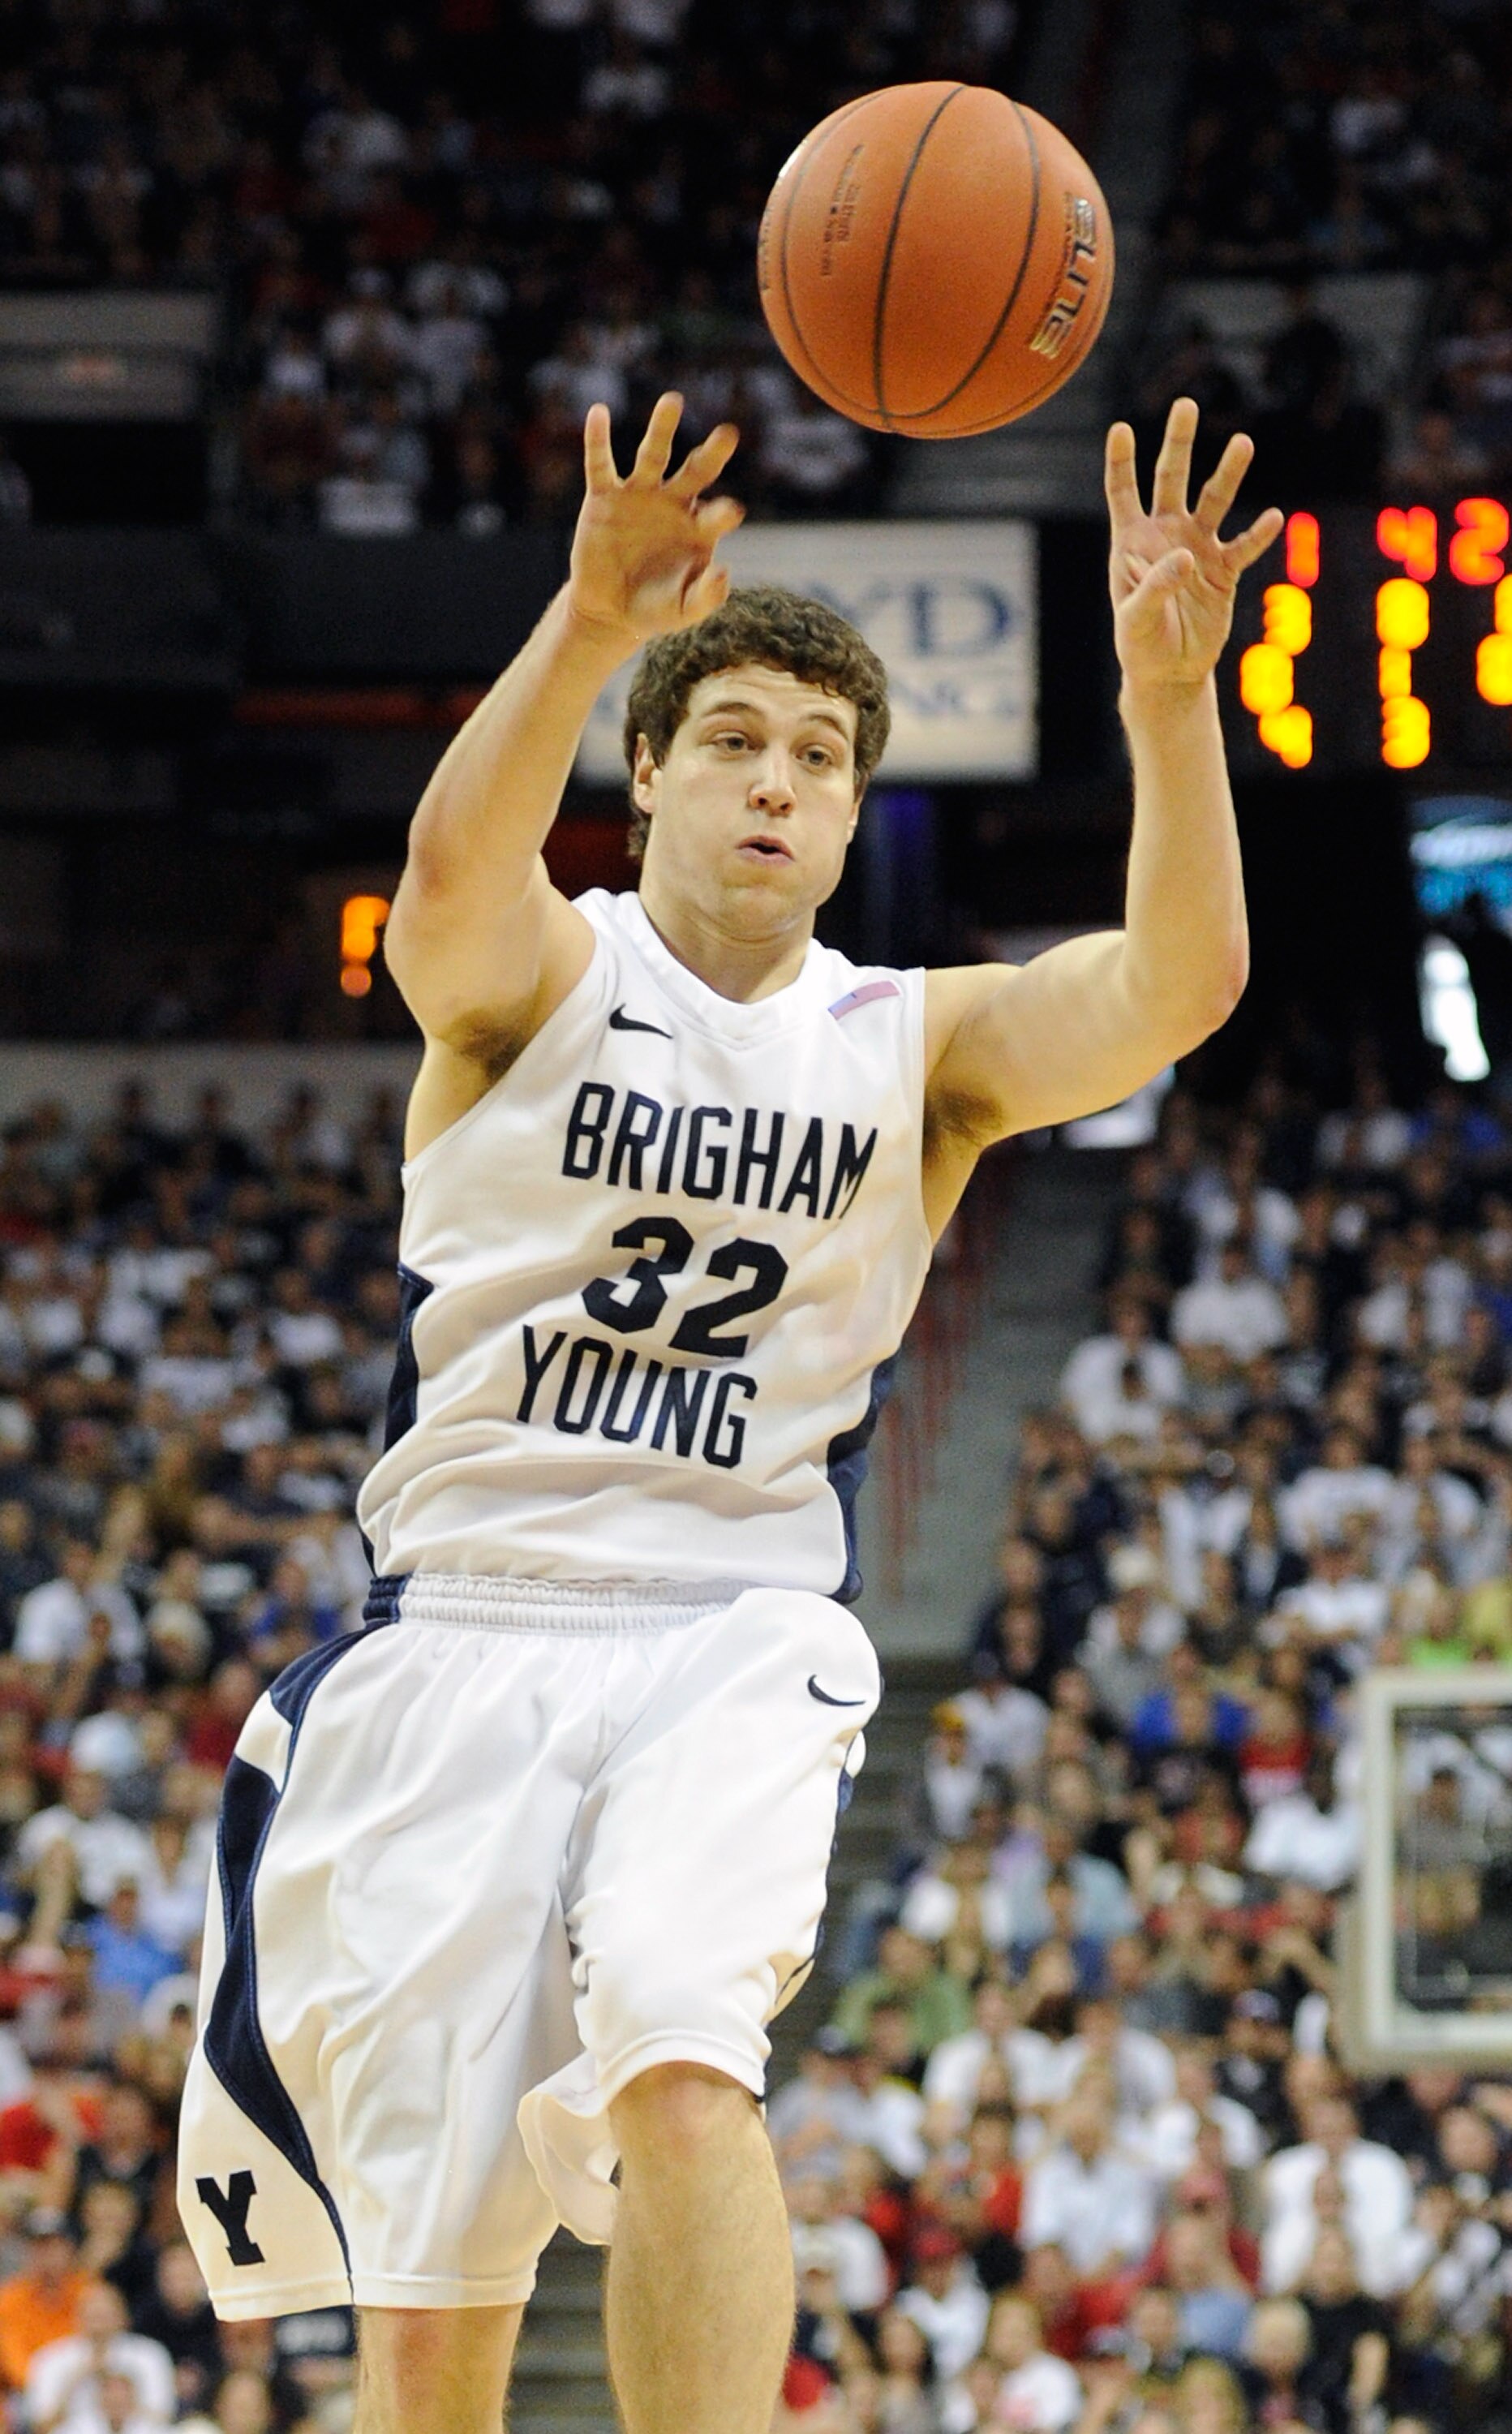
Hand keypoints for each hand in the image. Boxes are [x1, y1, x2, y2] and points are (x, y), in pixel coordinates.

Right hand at [567, 392, 742, 649]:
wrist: (609, 611)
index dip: (723, 513)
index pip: (716, 514)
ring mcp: (638, 496)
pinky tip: (598, 412)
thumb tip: (724, 571)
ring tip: (673, 402)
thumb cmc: (654, 609)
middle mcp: (672, 503)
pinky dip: (598, 440)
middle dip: (712, 453)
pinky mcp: (604, 497)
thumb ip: (706, 596)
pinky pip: (601, 464)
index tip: (730, 511)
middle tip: (729, 434)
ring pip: (653, 455)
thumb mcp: (683, 611)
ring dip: (663, 429)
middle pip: (696, 471)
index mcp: (698, 528)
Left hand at [1105, 398, 1281, 692]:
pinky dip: (1258, 534)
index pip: (1123, 492)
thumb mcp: (1136, 618)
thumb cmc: (1140, 643)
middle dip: (1178, 443)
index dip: (1121, 462)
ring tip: (1243, 443)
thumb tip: (1185, 556)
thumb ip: (1154, 586)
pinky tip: (1273, 517)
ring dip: (1228, 473)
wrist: (1170, 671)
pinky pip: (1243, 547)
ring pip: (1214, 501)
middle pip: (1172, 479)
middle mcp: (1166, 534)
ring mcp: (1198, 547)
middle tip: (1186, 405)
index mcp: (1133, 540)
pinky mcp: (1224, 571)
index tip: (1120, 429)